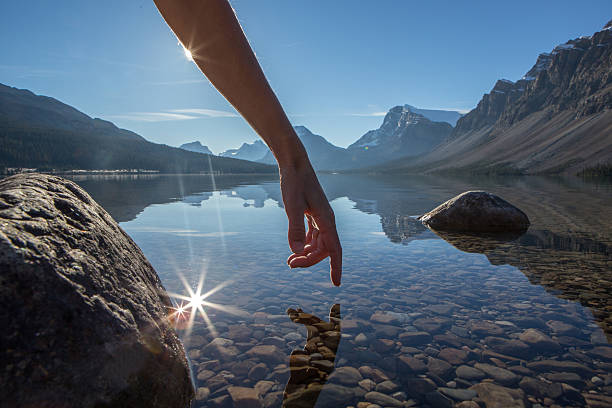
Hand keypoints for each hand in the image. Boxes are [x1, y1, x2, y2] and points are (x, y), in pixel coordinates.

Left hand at [280, 164, 341, 285]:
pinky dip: (306, 244)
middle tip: (290, 264)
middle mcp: (327, 220)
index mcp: (326, 220)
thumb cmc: (294, 183)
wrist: (295, 165)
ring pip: (318, 244)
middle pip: (324, 249)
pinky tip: (296, 248)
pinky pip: (314, 235)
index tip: (336, 284)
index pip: (335, 250)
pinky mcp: (313, 214)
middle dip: (309, 260)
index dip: (336, 267)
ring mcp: (321, 217)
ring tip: (290, 261)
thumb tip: (296, 252)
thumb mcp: (292, 206)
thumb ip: (294, 230)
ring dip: (306, 254)